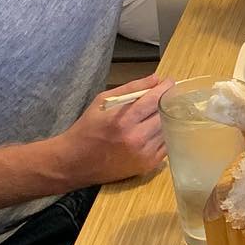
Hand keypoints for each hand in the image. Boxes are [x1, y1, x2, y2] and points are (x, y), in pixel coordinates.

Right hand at [56, 73, 174, 183]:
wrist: (75, 162)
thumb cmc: (87, 129)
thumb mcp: (102, 102)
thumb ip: (130, 89)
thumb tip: (155, 79)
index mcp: (123, 120)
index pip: (154, 99)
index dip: (165, 88)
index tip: (169, 81)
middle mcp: (136, 138)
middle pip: (164, 114)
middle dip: (168, 102)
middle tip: (168, 95)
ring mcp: (143, 154)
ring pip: (168, 130)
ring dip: (168, 119)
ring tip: (162, 112)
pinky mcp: (147, 166)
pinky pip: (165, 146)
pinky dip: (164, 136)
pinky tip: (156, 129)